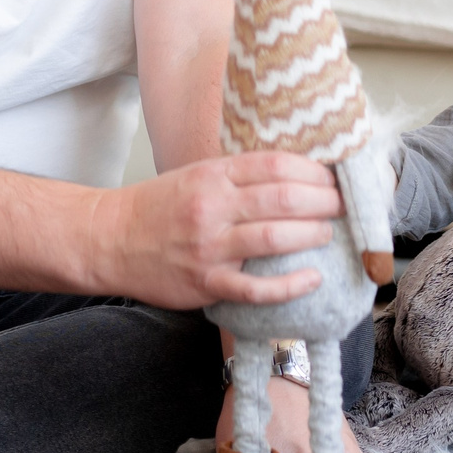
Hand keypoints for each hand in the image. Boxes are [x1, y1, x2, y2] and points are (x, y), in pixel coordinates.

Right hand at [89, 152, 337, 309]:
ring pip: (275, 238)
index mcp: (213, 175)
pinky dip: (290, 285)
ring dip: (313, 235)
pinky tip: (312, 279)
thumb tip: (295, 174)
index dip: (314, 170)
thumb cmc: (159, 208)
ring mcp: (210, 247)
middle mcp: (213, 207)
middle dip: (324, 201)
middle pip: (283, 198)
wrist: (109, 240)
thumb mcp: (197, 176)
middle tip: (344, 206)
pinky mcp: (206, 282)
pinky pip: (256, 288)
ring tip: (330, 234)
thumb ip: (240, 176)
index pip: (276, 165)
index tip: (334, 177)